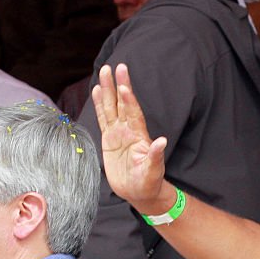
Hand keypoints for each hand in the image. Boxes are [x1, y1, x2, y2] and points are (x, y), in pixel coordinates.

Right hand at [92, 63, 173, 214]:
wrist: (138, 192)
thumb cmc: (148, 182)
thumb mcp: (153, 171)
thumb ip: (156, 156)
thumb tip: (162, 142)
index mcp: (139, 136)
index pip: (133, 114)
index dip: (129, 101)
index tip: (124, 87)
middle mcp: (129, 130)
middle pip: (122, 104)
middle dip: (118, 85)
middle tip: (114, 66)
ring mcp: (118, 133)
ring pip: (111, 107)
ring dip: (108, 90)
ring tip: (104, 71)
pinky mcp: (109, 139)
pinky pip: (103, 118)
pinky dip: (100, 105)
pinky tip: (97, 91)